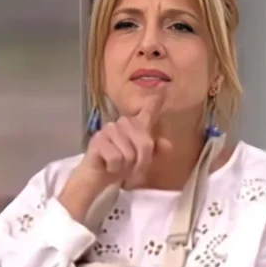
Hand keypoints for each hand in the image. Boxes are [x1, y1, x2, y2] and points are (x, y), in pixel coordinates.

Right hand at [58, 94, 171, 220]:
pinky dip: (114, 167)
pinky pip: (116, 157)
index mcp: (134, 126)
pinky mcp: (97, 140)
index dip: (156, 103)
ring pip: (130, 152)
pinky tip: (107, 165)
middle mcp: (121, 123)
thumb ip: (154, 152)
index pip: (147, 112)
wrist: (97, 177)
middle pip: (145, 142)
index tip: (164, 89)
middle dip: (141, 161)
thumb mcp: (141, 161)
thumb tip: (167, 144)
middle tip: (131, 167)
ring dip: (126, 166)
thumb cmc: (119, 166)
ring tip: (118, 166)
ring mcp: (108, 130)